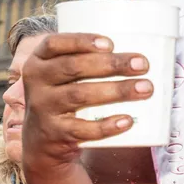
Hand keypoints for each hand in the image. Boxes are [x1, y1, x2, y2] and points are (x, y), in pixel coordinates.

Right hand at [22, 33, 152, 168]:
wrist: (42, 142)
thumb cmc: (65, 96)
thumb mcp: (64, 76)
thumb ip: (88, 61)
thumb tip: (141, 55)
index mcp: (40, 62)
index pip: (53, 44)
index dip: (81, 41)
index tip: (111, 44)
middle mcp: (36, 83)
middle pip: (74, 68)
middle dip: (112, 64)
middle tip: (143, 64)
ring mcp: (44, 109)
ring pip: (80, 96)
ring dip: (117, 91)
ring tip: (146, 88)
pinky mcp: (54, 134)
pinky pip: (81, 129)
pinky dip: (106, 126)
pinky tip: (126, 121)